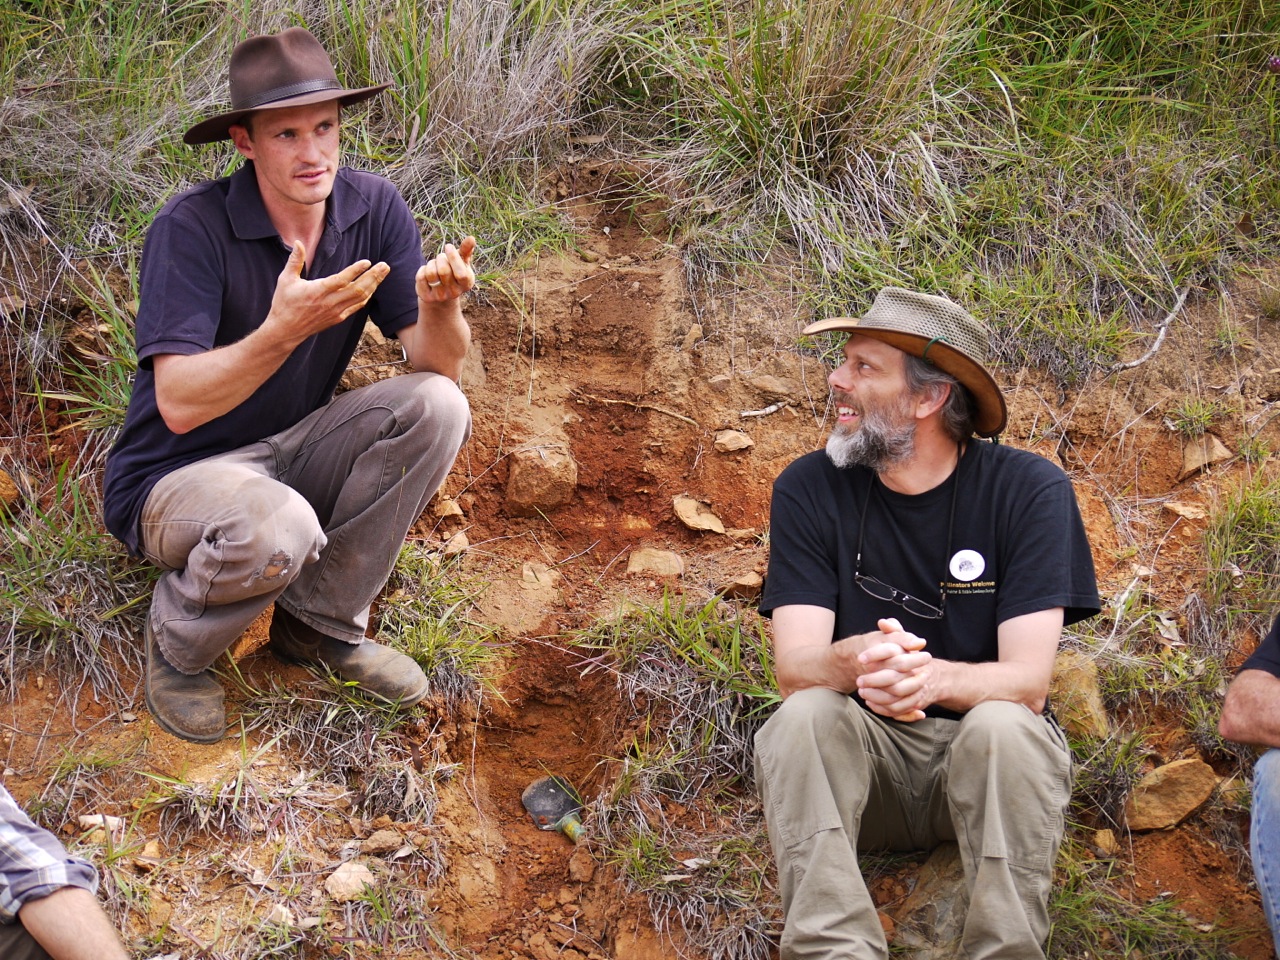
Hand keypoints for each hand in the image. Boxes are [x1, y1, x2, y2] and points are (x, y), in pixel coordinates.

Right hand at [267, 241, 389, 343]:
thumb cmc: (284, 303)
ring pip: (360, 298)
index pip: (341, 280)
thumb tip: (298, 242)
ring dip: (374, 284)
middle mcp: (329, 302)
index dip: (355, 271)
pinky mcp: (338, 318)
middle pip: (358, 289)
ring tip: (383, 272)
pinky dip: (367, 296)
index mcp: (317, 291)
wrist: (286, 330)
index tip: (367, 262)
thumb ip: (295, 260)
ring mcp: (336, 312)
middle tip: (385, 265)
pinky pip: (357, 306)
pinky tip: (373, 287)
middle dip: (373, 276)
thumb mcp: (286, 279)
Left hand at [417, 236, 476, 302]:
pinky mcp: (427, 297)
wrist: (442, 294)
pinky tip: (427, 272)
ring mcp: (440, 296)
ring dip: (431, 263)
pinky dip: (422, 269)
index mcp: (467, 284)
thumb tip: (472, 238)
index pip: (461, 273)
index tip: (448, 246)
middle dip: (440, 258)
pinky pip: (421, 277)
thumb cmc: (454, 272)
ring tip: (434, 265)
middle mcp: (455, 293)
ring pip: (431, 273)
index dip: (453, 257)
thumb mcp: (462, 262)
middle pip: (444, 271)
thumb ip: (466, 251)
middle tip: (441, 257)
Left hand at [855, 618, 931, 720]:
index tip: (860, 658)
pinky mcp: (915, 704)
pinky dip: (882, 708)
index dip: (876, 655)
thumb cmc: (911, 656)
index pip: (894, 653)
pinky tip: (870, 702)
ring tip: (862, 692)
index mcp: (913, 656)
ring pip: (895, 699)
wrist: (931, 678)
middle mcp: (917, 674)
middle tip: (859, 680)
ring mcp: (917, 691)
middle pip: (894, 680)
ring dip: (876, 697)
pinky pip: (898, 710)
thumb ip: (894, 630)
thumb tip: (883, 622)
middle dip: (873, 681)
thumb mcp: (903, 640)